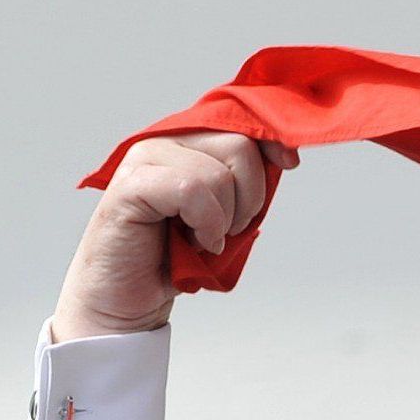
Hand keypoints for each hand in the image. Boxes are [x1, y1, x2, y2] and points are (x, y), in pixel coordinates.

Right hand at [52, 131, 300, 341]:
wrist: (132, 295)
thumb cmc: (179, 257)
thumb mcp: (229, 215)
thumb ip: (248, 183)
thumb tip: (285, 157)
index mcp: (190, 144)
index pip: (241, 124)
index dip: (272, 142)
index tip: (289, 165)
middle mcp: (166, 142)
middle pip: (240, 146)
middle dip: (250, 197)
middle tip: (228, 228)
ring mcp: (145, 159)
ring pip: (217, 174)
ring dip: (224, 219)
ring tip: (201, 238)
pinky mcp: (130, 185)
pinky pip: (191, 190)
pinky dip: (205, 223)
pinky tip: (194, 241)